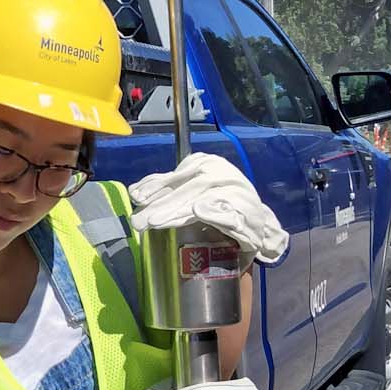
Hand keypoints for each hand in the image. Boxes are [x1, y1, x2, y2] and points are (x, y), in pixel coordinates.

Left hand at [129, 153, 288, 267]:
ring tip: (158, 221)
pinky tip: (200, 212)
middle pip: (191, 187)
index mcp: (208, 164)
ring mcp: (239, 194)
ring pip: (207, 199)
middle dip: (164, 204)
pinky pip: (233, 214)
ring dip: (181, 211)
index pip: (179, 175)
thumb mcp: (191, 192)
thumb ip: (166, 189)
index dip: (157, 186)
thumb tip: (134, 192)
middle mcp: (225, 175)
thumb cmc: (219, 204)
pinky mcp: (249, 217)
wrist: (256, 224)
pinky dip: (217, 212)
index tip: (137, 198)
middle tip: (142, 220)